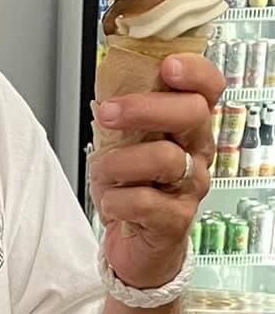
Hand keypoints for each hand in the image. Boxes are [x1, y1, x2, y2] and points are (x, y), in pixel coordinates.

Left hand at [91, 54, 225, 289]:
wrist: (136, 246)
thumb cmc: (131, 190)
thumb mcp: (124, 144)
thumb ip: (124, 112)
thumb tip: (106, 74)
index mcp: (188, 127)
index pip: (209, 88)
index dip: (194, 72)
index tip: (167, 66)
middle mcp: (197, 153)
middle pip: (191, 113)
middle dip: (143, 108)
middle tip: (107, 113)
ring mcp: (191, 187)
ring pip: (164, 158)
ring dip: (119, 162)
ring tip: (103, 170)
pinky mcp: (176, 220)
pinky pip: (144, 201)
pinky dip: (116, 199)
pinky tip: (112, 202)